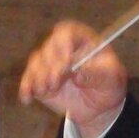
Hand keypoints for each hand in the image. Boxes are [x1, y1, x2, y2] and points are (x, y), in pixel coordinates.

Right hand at [17, 20, 127, 137]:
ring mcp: (49, 62)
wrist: (99, 105)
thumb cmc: (108, 84)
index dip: (63, 43)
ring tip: (47, 90)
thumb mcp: (112, 77)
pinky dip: (26, 87)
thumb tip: (79, 73)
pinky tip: (27, 98)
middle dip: (50, 64)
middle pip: (49, 47)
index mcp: (81, 39)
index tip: (66, 60)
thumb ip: (98, 73)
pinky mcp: (40, 78)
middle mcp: (62, 47)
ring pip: (36, 62)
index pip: (67, 32)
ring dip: (38, 76)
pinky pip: (29, 79)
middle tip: (55, 81)